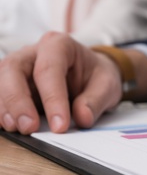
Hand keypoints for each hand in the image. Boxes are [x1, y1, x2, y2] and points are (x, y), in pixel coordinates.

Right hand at [0, 32, 121, 133]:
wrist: (91, 74)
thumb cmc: (96, 76)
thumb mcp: (107, 85)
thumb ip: (96, 101)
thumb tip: (82, 118)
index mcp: (60, 45)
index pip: (49, 69)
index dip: (52, 99)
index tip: (60, 125)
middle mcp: (34, 52)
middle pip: (14, 70)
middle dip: (18, 101)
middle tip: (29, 127)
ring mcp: (20, 66)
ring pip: (1, 80)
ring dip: (6, 107)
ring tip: (18, 128)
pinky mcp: (12, 83)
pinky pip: (0, 93)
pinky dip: (2, 110)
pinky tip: (8, 125)